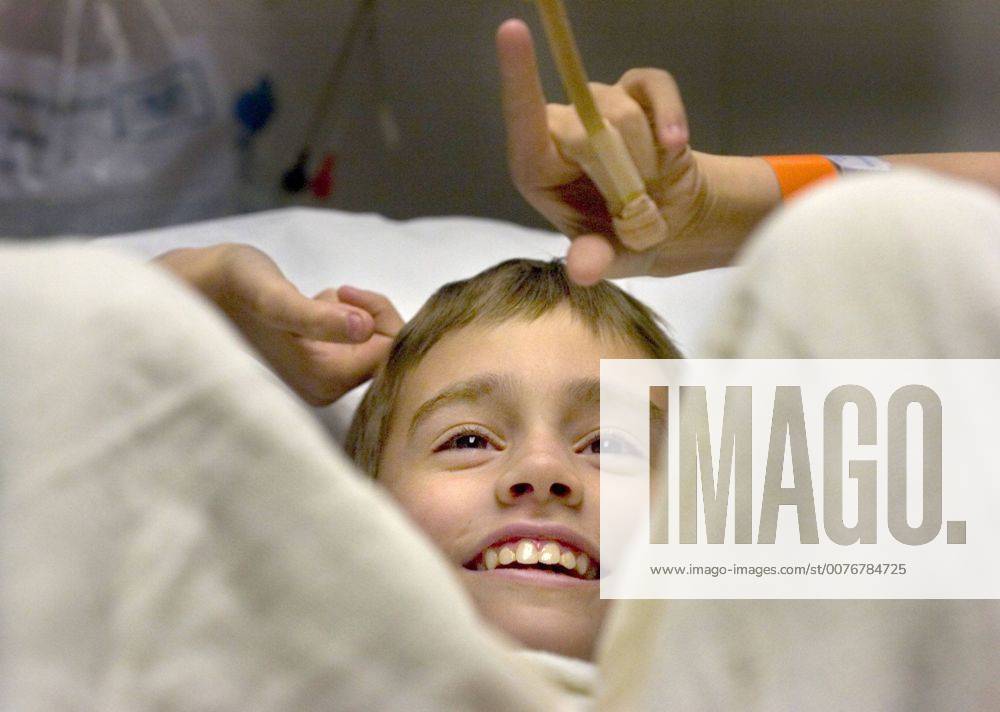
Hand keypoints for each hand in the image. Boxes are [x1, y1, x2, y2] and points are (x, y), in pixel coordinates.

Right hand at [155, 243, 401, 405]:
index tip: (350, 292)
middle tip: (339, 290)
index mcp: (324, 380)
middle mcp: (326, 388)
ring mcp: (322, 376)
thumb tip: (362, 328)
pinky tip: (314, 302)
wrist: (196, 286)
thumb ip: (317, 317)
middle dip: (372, 314)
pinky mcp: (315, 360)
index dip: (383, 317)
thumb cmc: (232, 287)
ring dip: (357, 311)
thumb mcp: (275, 298)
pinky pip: (356, 337)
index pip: (391, 354)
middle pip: (385, 351)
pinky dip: (345, 313)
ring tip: (321, 295)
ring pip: (373, 341)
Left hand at [496, 19, 778, 283]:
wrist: (667, 224)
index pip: (523, 120)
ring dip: (645, 160)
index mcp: (537, 168)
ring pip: (620, 110)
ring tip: (649, 192)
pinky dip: (670, 115)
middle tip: (635, 208)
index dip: (519, 77)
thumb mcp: (610, 260)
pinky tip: (676, 146)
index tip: (512, 30)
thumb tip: (582, 269)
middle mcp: (560, 130)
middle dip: (620, 171)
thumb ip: (595, 261)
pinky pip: (654, 86)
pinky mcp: (637, 94)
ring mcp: (598, 107)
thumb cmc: (622, 242)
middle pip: (585, 124)